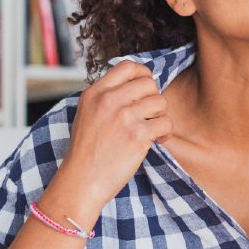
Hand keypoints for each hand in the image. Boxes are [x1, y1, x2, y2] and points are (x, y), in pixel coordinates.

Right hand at [49, 61, 172, 221]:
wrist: (81, 181)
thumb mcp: (87, 114)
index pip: (127, 66)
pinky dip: (166, 133)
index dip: (143, 75)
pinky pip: (166, 123)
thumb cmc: (87, 152)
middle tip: (149, 116)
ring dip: (161, 116)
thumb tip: (138, 84)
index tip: (145, 91)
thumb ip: (107, 98)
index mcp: (94, 93)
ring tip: (152, 130)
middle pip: (149, 83)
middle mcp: (109, 100)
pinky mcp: (138, 135)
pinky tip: (157, 141)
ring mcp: (124, 117)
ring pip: (161, 101)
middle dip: (154, 99)